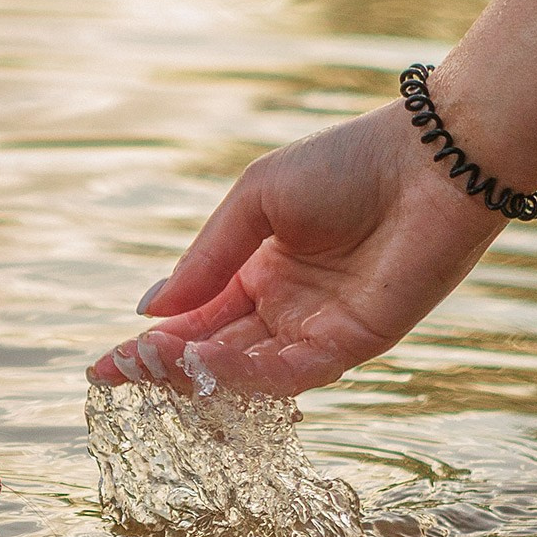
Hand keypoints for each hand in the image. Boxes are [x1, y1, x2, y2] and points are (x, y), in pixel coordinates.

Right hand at [91, 0, 536, 398]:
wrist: (433, 160)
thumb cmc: (347, 163)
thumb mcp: (257, 199)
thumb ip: (209, 257)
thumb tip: (150, 310)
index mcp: (263, 268)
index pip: (197, 318)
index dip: (151, 343)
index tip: (103, 365)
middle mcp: (288, 306)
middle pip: (215, 352)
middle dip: (165, 366)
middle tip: (117, 376)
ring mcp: (321, 327)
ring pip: (249, 370)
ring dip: (201, 372)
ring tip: (154, 366)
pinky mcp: (358, 341)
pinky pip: (295, 369)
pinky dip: (251, 372)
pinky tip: (211, 362)